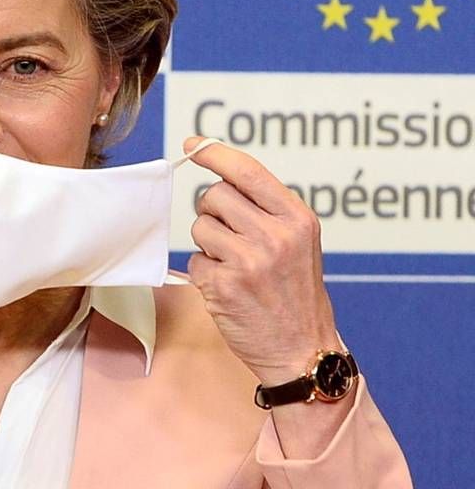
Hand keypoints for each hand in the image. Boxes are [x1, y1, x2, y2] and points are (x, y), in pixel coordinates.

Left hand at [184, 136, 340, 385]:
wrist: (303, 351)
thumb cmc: (295, 292)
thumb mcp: (298, 241)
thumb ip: (266, 208)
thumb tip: (220, 173)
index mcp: (297, 218)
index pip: (247, 170)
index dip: (215, 153)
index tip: (193, 144)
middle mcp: (275, 236)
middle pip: (214, 195)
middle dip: (213, 212)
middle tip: (233, 238)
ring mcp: (248, 261)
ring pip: (200, 226)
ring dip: (209, 244)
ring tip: (236, 266)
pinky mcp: (223, 286)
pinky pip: (195, 260)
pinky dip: (206, 272)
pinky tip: (229, 289)